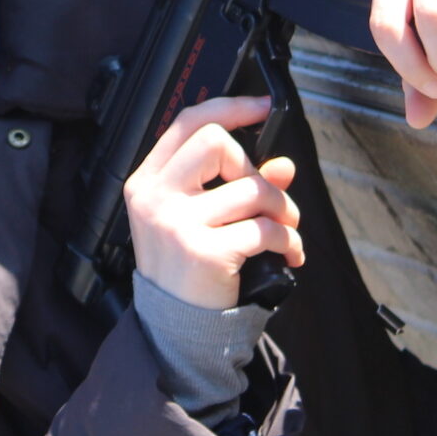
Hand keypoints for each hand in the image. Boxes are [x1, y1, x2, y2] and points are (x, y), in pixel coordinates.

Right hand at [122, 95, 303, 309]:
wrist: (174, 329)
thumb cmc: (186, 269)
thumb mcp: (200, 219)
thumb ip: (237, 186)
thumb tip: (283, 165)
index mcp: (147, 181)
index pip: (187, 123)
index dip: (229, 107)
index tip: (262, 107)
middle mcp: (155, 197)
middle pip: (215, 142)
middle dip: (254, 167)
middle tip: (266, 198)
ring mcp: (176, 223)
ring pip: (251, 188)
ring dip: (283, 208)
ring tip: (286, 229)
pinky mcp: (203, 252)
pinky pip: (264, 228)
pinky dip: (287, 240)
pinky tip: (289, 253)